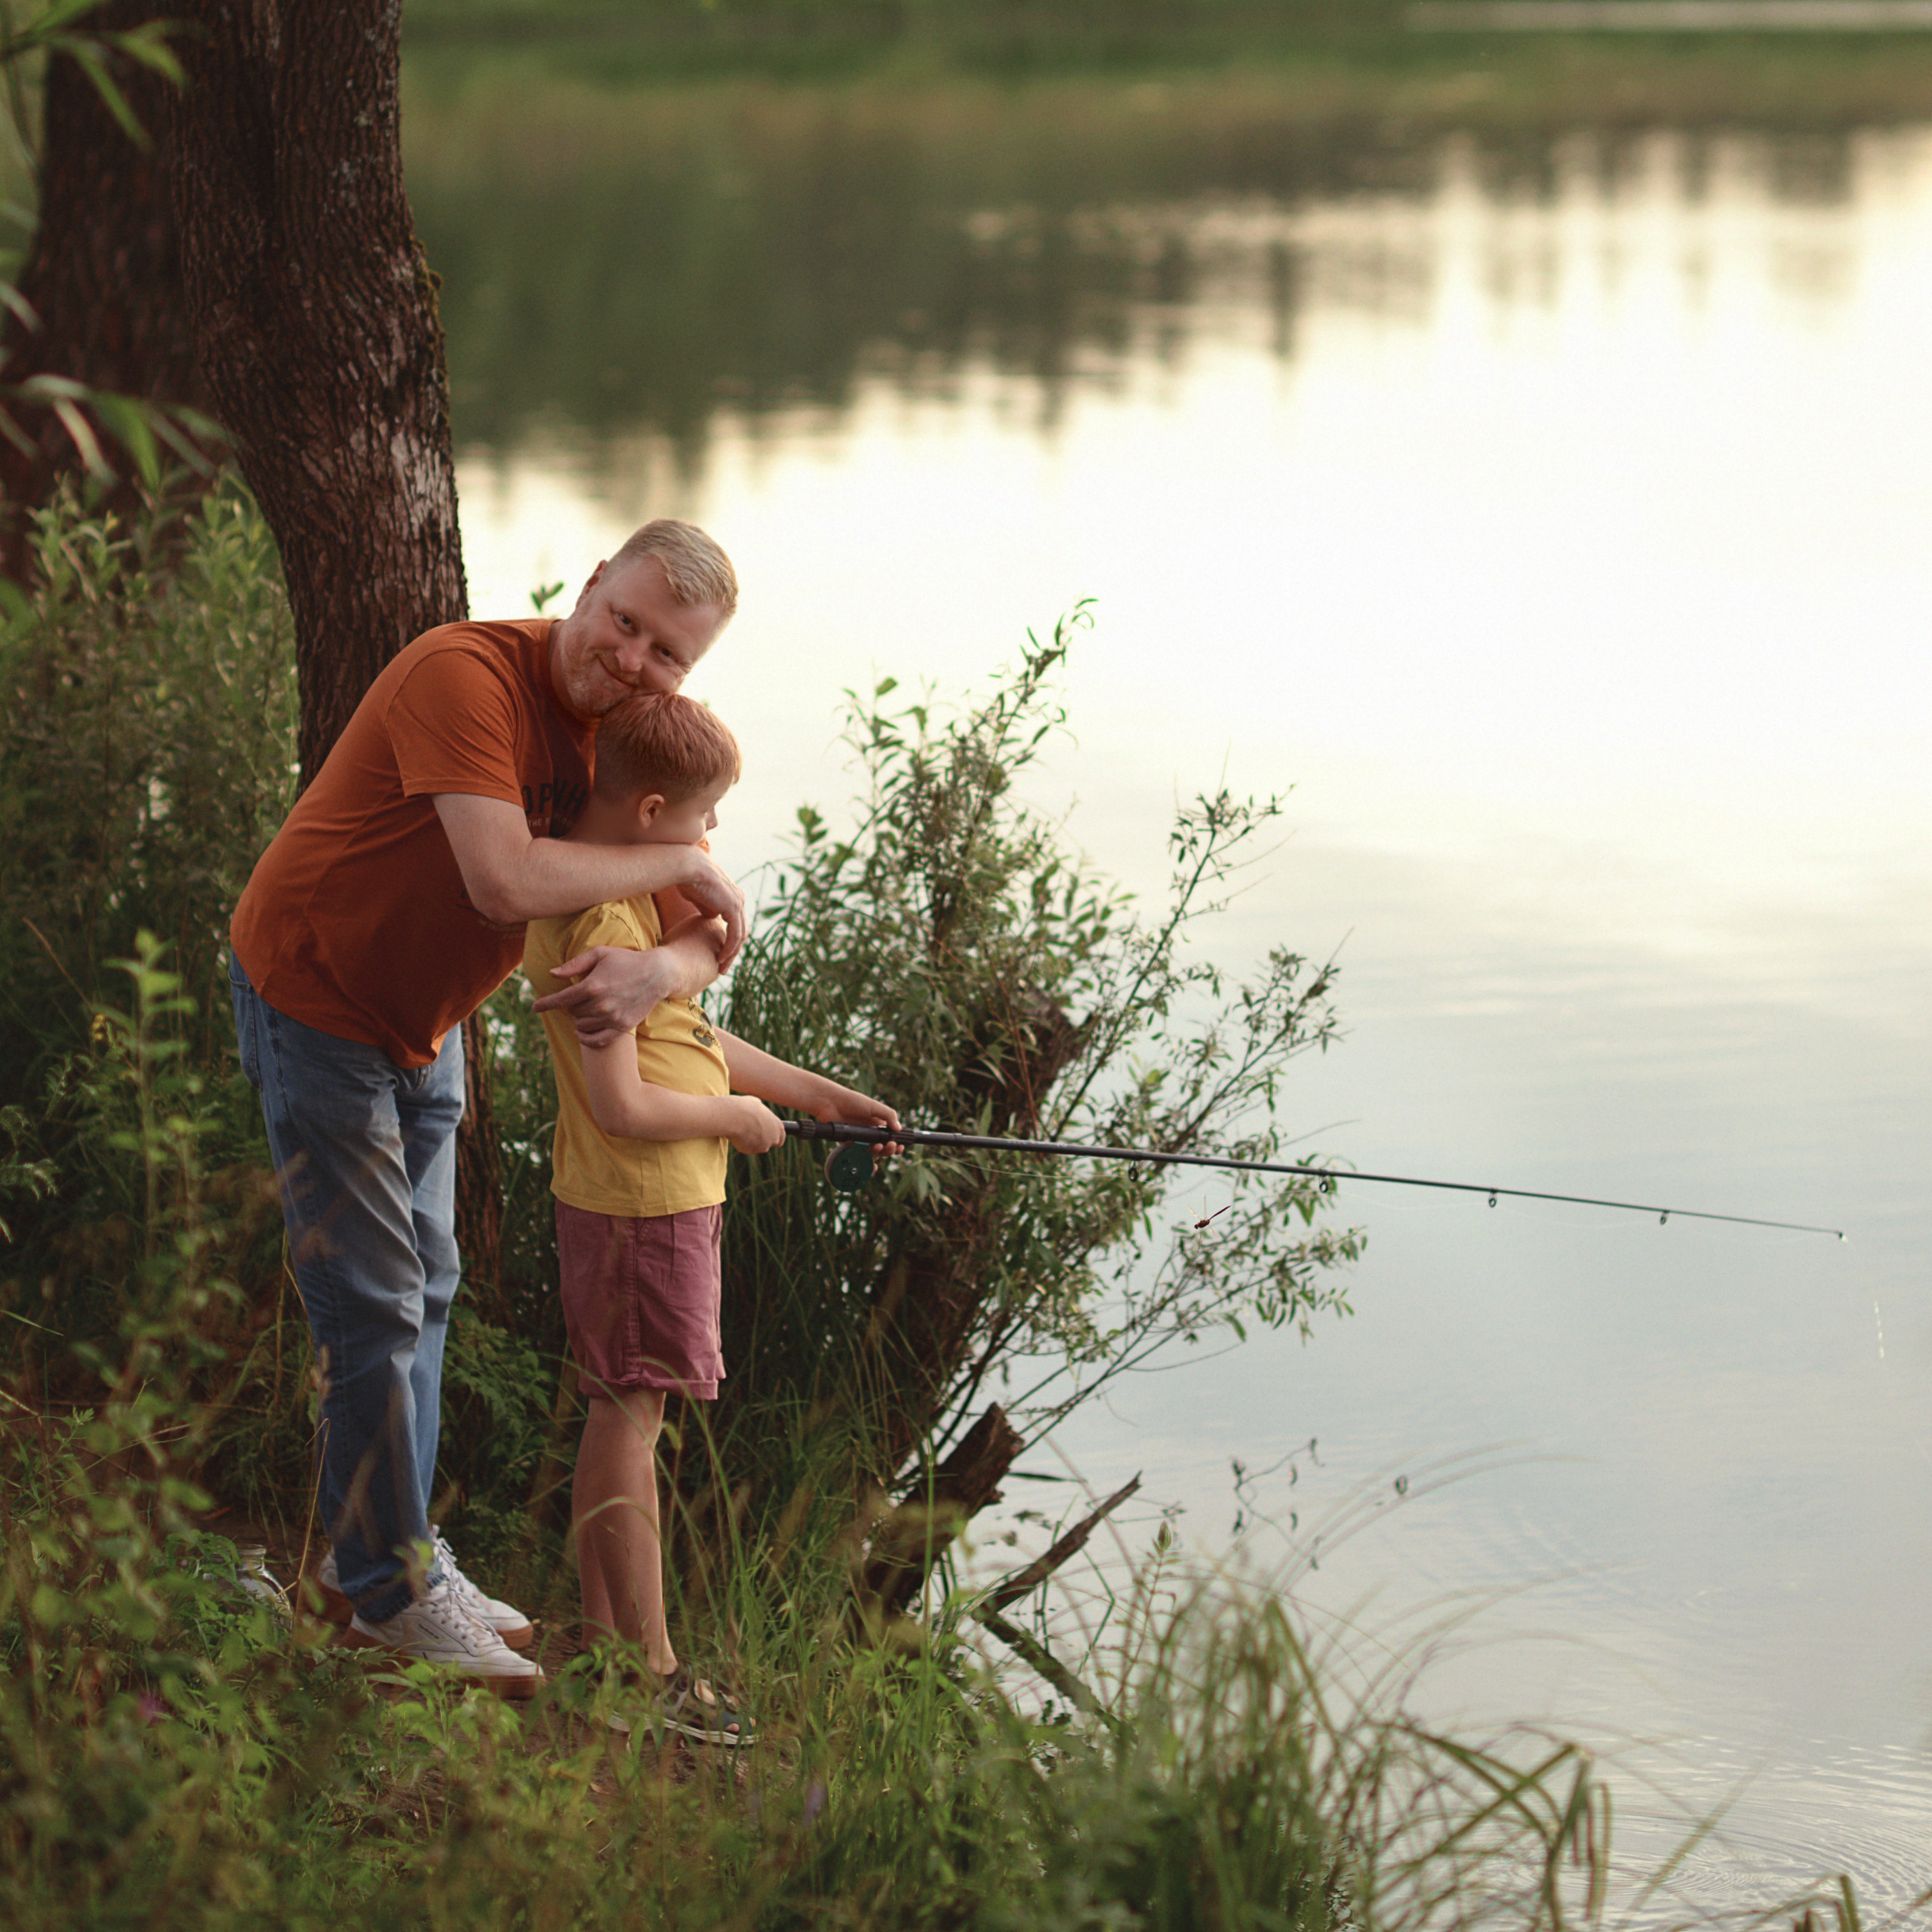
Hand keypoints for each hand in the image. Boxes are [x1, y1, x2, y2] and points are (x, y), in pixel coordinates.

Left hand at [533, 945, 677, 1047]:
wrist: (658, 974)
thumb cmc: (626, 960)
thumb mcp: (600, 954)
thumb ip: (574, 965)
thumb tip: (552, 974)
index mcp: (593, 985)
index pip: (561, 1000)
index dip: (545, 1004)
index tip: (534, 1007)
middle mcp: (601, 1004)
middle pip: (572, 1012)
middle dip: (570, 1006)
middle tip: (576, 998)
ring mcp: (612, 1018)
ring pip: (582, 1026)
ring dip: (578, 1019)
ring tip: (584, 1009)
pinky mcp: (622, 1027)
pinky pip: (597, 1040)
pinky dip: (586, 1038)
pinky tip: (581, 1033)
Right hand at [676, 849, 747, 968]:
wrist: (687, 868)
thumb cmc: (688, 880)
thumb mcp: (700, 898)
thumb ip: (707, 908)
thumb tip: (711, 917)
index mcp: (733, 897)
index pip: (735, 925)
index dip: (728, 942)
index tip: (718, 956)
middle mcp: (739, 900)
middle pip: (740, 932)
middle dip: (732, 951)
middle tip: (722, 967)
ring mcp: (738, 903)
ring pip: (740, 936)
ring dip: (731, 953)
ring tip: (721, 967)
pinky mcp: (733, 908)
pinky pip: (735, 934)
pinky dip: (729, 948)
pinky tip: (721, 958)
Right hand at [724, 1096, 785, 1156]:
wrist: (733, 1117)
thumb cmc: (745, 1107)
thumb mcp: (757, 1105)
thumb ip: (762, 1113)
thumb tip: (759, 1112)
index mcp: (778, 1126)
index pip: (781, 1138)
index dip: (774, 1137)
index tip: (768, 1135)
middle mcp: (773, 1138)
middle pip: (769, 1144)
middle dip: (762, 1140)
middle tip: (752, 1132)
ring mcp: (763, 1146)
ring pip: (757, 1146)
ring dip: (752, 1141)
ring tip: (742, 1129)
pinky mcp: (751, 1151)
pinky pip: (746, 1148)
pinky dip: (742, 1143)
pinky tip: (737, 1134)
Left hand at [812, 1086, 901, 1159]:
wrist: (830, 1103)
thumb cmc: (852, 1101)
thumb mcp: (874, 1106)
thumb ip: (888, 1115)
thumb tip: (899, 1129)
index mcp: (878, 1123)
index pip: (890, 1137)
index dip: (896, 1143)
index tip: (900, 1146)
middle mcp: (869, 1133)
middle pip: (883, 1148)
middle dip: (889, 1150)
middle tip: (890, 1146)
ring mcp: (859, 1140)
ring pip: (872, 1154)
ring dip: (878, 1154)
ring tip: (877, 1147)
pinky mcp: (848, 1145)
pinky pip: (857, 1156)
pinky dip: (864, 1162)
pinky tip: (870, 1165)